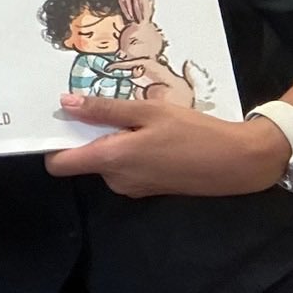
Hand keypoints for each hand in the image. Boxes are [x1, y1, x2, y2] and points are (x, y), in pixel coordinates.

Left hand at [45, 94, 289, 196]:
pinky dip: (130, 150)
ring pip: (106, 161)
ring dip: (114, 140)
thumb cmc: (194, 132)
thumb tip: (65, 104)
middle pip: (83, 158)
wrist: (239, 163)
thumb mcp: (148, 111)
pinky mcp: (147, 189)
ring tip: (140, 119)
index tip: (59, 122)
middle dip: (90, 135)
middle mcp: (116, 179)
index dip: (53, 144)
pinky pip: (125, 167)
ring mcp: (132, 187)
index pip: (58, 165)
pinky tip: (154, 135)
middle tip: (111, 108)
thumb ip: (104, 109)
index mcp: (111, 159)